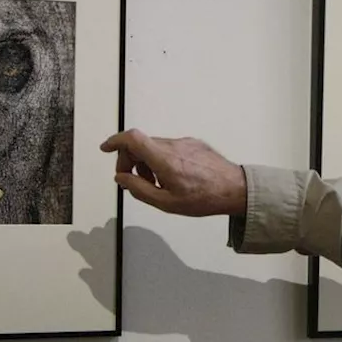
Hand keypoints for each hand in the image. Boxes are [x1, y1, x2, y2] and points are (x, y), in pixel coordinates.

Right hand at [99, 129, 247, 216]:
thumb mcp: (166, 202)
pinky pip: (170, 148)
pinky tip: (170, 177)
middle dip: (129, 160)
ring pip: (155, 146)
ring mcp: (185, 142)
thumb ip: (139, 189)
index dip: (115, 141)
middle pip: (140, 143)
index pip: (132, 138)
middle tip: (131, 180)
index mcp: (164, 159)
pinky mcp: (194, 144)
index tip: (106, 149)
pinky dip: (161, 159)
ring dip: (146, 162)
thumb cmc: (204, 198)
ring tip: (155, 183)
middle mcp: (174, 145)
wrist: (235, 189)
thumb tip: (121, 178)